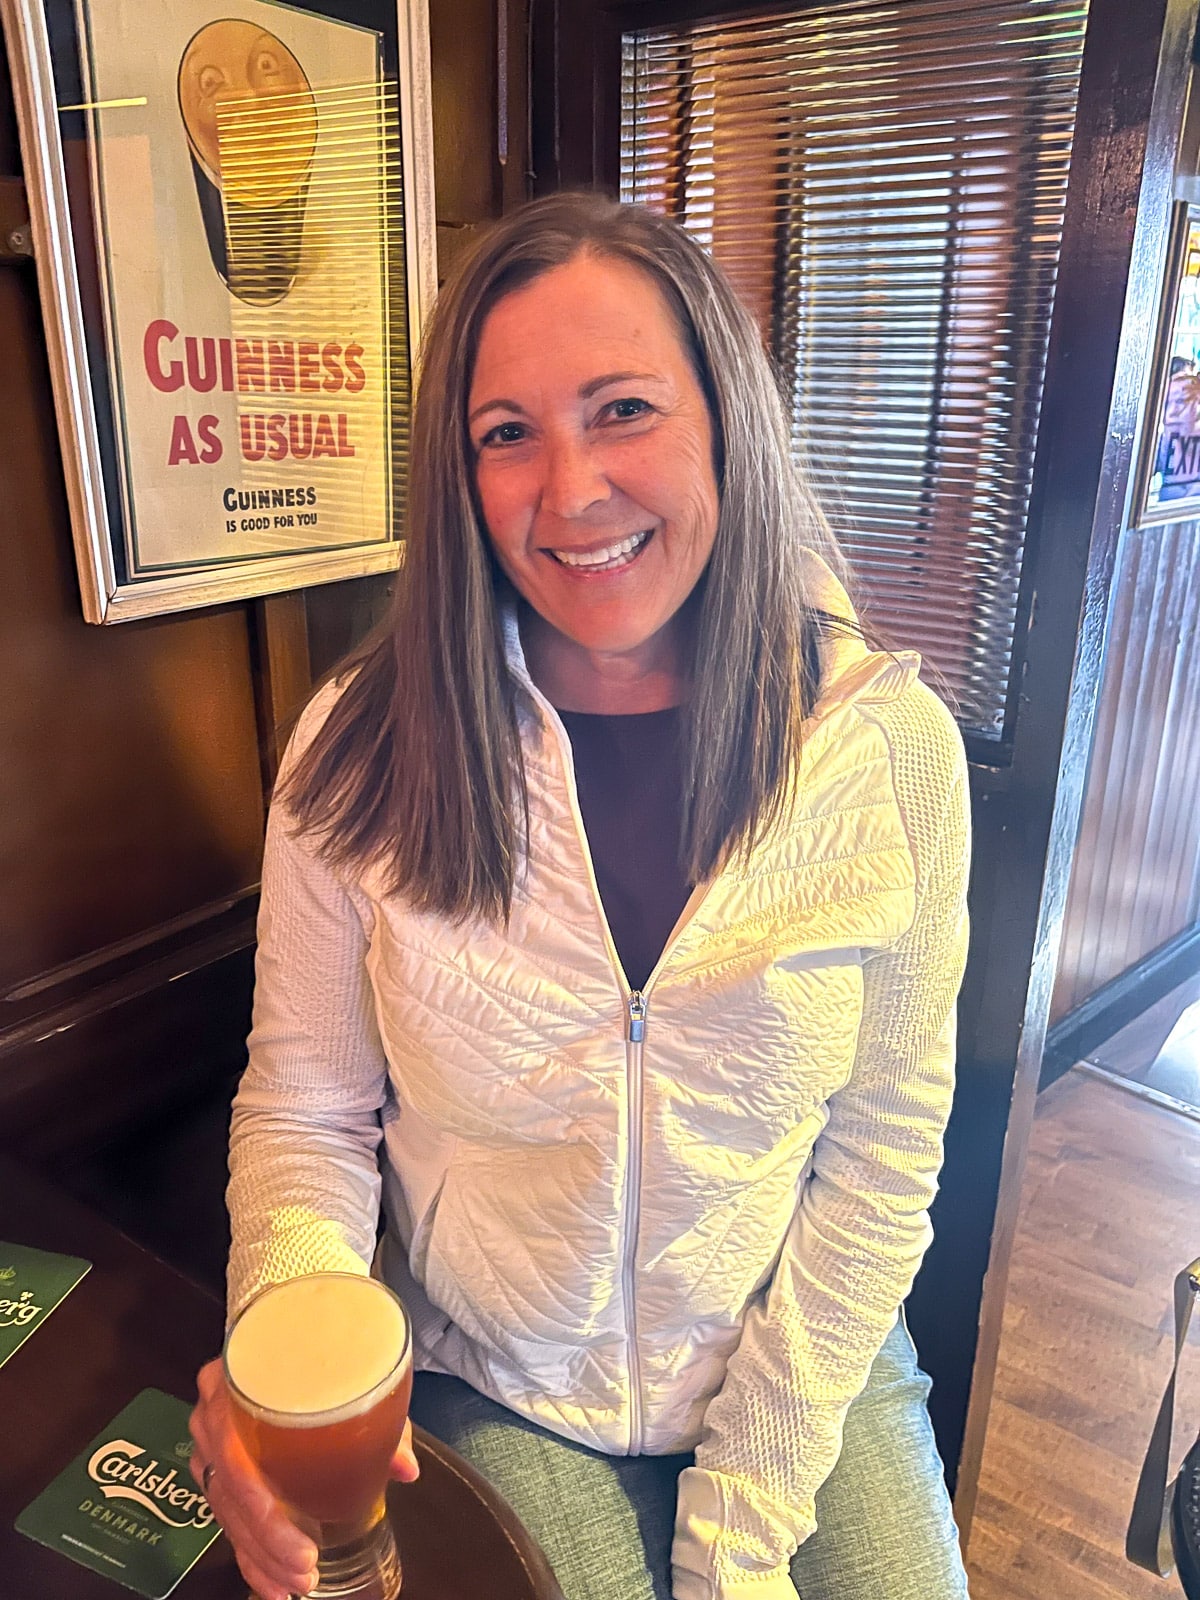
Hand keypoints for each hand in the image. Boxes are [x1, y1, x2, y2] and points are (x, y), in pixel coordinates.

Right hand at [189, 1360, 419, 1599]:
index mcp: (237, 1376)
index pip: (230, 1442)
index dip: (258, 1497)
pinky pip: (227, 1515)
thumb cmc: (322, 1345)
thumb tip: (406, 1468)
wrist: (299, 1323)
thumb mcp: (353, 1365)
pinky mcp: (220, 1466)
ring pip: (226, 1510)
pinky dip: (250, 1552)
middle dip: (266, 1539)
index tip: (291, 1528)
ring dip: (260, 1553)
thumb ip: (380, 1413)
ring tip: (295, 1583)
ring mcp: (213, 1441)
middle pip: (229, 1488)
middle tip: (306, 1567)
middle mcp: (214, 1411)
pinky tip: (271, 1582)